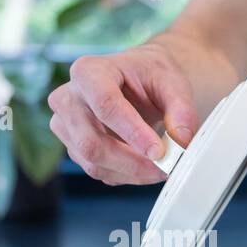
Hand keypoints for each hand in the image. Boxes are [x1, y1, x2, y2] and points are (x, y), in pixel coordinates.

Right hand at [47, 44, 198, 184]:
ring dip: (131, 172)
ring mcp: (65, 124)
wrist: (138, 82)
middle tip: (166, 168)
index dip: (133, 133)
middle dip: (132, 162)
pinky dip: (126, 175)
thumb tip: (181, 141)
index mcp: (89, 71)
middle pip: (91, 141)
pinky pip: (97, 170)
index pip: (105, 105)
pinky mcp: (73, 146)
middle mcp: (68, 97)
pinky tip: (146, 168)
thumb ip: (181, 110)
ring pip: (92, 161)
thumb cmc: (151, 77)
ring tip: (161, 168)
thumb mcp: (173, 83)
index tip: (160, 152)